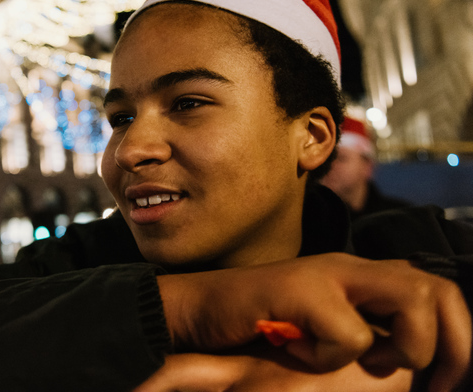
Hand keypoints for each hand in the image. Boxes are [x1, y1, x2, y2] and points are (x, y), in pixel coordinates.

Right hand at [157, 253, 470, 391]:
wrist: (201, 309)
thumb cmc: (259, 327)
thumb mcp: (321, 328)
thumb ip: (362, 330)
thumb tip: (405, 365)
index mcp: (360, 277)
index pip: (438, 290)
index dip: (458, 340)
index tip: (441, 385)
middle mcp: (350, 268)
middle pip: (437, 289)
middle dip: (449, 346)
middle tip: (428, 384)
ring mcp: (327, 275)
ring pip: (410, 301)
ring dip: (398, 347)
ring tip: (361, 360)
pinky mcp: (302, 291)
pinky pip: (348, 335)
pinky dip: (328, 356)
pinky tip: (297, 350)